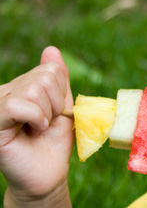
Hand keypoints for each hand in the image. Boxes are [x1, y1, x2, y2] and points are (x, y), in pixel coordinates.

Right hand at [0, 46, 72, 206]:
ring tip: (38, 128)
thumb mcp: (61, 105)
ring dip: (47, 113)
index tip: (55, 113)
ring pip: (33, 90)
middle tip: (46, 123)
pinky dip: (36, 117)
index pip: (51, 69)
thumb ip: (58, 79)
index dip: (62, 93)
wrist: (48, 174)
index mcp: (21, 86)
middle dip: (56, 103)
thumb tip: (50, 50)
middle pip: (45, 77)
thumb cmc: (54, 142)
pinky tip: (34, 130)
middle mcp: (5, 92)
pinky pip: (18, 105)